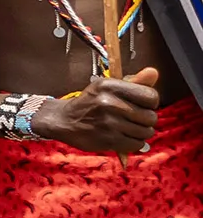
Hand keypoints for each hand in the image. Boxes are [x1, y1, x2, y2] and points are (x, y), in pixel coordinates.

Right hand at [39, 69, 165, 154]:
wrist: (64, 120)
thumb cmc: (90, 103)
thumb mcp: (108, 87)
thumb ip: (134, 82)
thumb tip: (154, 72)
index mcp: (110, 86)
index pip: (151, 96)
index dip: (150, 103)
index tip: (140, 105)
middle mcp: (110, 103)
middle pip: (151, 117)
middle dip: (145, 120)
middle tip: (132, 119)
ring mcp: (109, 123)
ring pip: (146, 132)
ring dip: (140, 133)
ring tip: (126, 128)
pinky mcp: (109, 140)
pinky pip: (137, 144)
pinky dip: (133, 143)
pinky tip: (123, 137)